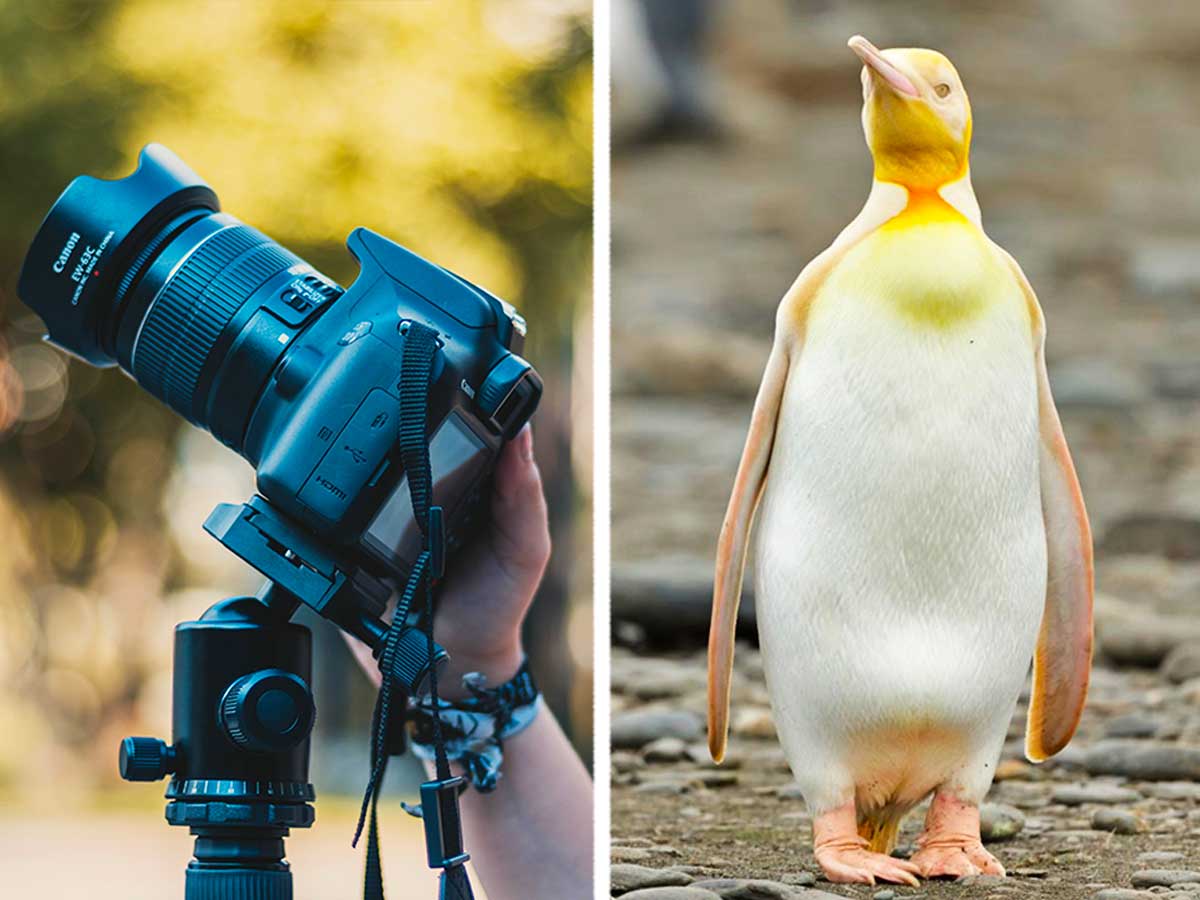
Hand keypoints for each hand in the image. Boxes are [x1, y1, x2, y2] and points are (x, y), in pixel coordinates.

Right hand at [345, 425, 550, 696]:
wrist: (453, 665)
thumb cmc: (498, 602)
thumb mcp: (525, 548)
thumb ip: (524, 496)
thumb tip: (521, 433)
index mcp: (467, 482)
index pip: (455, 426)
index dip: (449, 399)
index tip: (441, 379)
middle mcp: (422, 491)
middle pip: (399, 441)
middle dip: (390, 423)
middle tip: (388, 410)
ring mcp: (382, 517)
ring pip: (361, 472)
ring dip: (354, 459)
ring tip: (357, 452)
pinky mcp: (351, 546)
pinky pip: (332, 518)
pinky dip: (328, 505)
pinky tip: (329, 498)